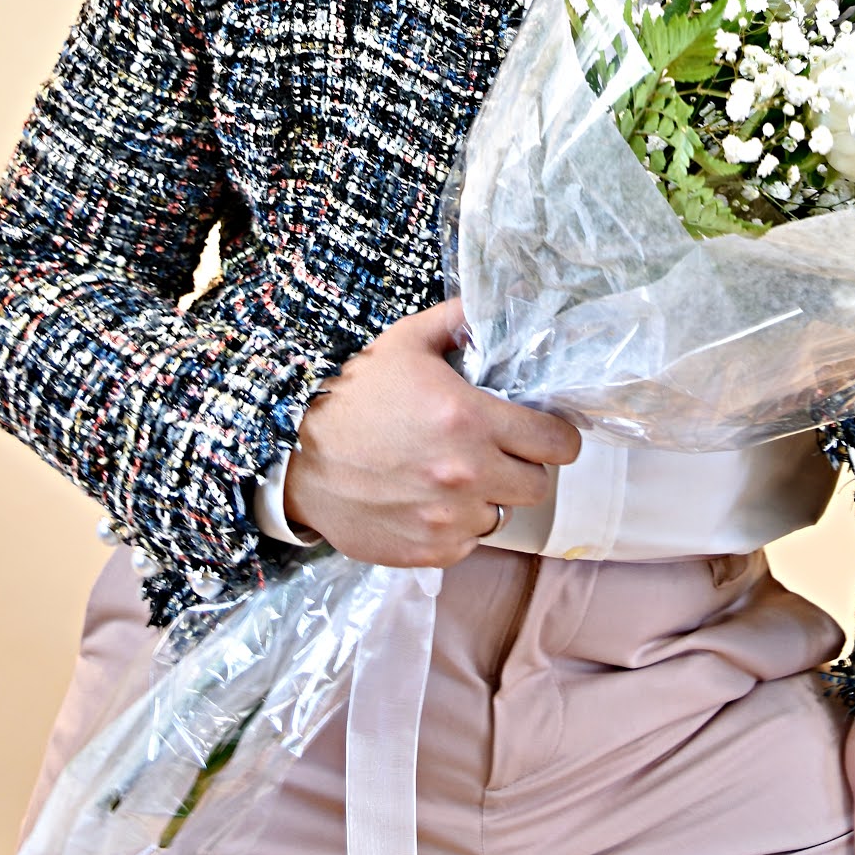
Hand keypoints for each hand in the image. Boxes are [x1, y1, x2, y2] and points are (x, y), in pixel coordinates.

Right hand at [284, 301, 582, 567]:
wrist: (297, 460)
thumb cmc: (352, 399)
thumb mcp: (403, 344)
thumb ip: (456, 321)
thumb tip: (495, 303)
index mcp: (470, 419)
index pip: (556, 443)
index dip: (557, 437)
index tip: (545, 433)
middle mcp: (468, 474)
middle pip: (539, 485)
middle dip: (526, 466)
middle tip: (500, 452)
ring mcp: (449, 519)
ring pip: (503, 514)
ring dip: (489, 497)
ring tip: (457, 476)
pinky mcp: (430, 551)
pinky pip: (469, 542)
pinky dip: (458, 525)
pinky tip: (431, 501)